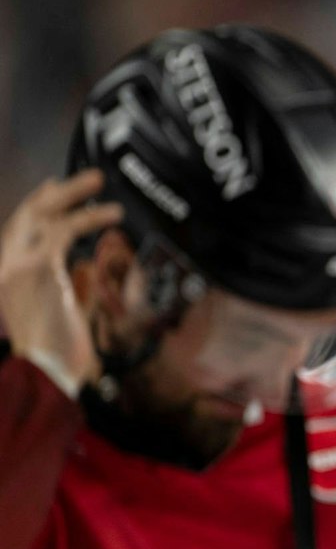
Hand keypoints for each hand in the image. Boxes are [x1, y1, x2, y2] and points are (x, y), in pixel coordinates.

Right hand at [0, 171, 121, 396]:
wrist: (46, 372)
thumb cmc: (56, 352)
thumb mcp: (60, 311)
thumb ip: (69, 285)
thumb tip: (88, 266)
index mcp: (8, 274)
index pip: (18, 228)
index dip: (38, 204)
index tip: (53, 185)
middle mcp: (8, 265)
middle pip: (28, 213)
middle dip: (58, 191)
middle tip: (91, 176)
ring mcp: (19, 265)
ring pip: (44, 214)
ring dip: (75, 195)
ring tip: (102, 183)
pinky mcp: (39, 269)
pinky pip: (64, 231)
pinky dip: (89, 217)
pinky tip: (112, 213)